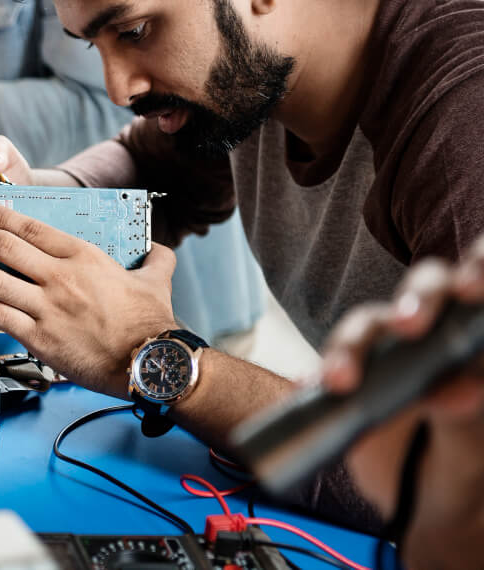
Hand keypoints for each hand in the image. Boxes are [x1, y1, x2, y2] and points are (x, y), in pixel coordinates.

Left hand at [0, 199, 177, 397]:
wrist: (149, 363)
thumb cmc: (150, 323)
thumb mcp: (157, 279)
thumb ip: (155, 257)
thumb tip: (156, 248)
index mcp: (84, 257)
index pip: (30, 227)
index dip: (0, 213)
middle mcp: (60, 278)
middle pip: (5, 247)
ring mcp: (47, 309)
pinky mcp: (39, 339)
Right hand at [322, 237, 483, 569]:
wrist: (423, 506)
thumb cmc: (462, 469)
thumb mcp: (471, 451)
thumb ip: (465, 419)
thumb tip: (460, 388)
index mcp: (473, 342)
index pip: (477, 286)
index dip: (476, 272)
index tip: (470, 290)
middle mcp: (433, 333)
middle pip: (423, 291)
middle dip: (416, 300)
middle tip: (411, 326)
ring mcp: (387, 352)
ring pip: (367, 325)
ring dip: (351, 346)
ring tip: (341, 382)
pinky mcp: (348, 376)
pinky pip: (329, 366)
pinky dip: (317, 376)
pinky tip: (311, 390)